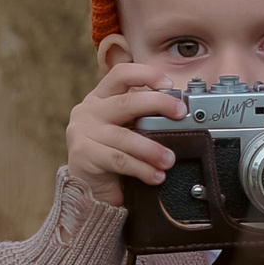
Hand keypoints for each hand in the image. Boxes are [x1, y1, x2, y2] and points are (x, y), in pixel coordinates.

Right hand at [67, 63, 184, 205]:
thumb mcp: (125, 129)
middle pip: (126, 102)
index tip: (169, 85)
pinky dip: (142, 168)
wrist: (87, 190)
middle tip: (180, 113)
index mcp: (100, 97)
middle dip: (158, 104)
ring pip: (124, 137)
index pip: (121, 74)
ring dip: (152, 148)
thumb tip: (177, 111)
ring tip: (169, 159)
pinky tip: (156, 175)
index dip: (146, 74)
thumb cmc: (110, 156)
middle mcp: (89, 110)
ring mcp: (83, 131)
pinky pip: (119, 160)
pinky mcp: (83, 154)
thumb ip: (141, 117)